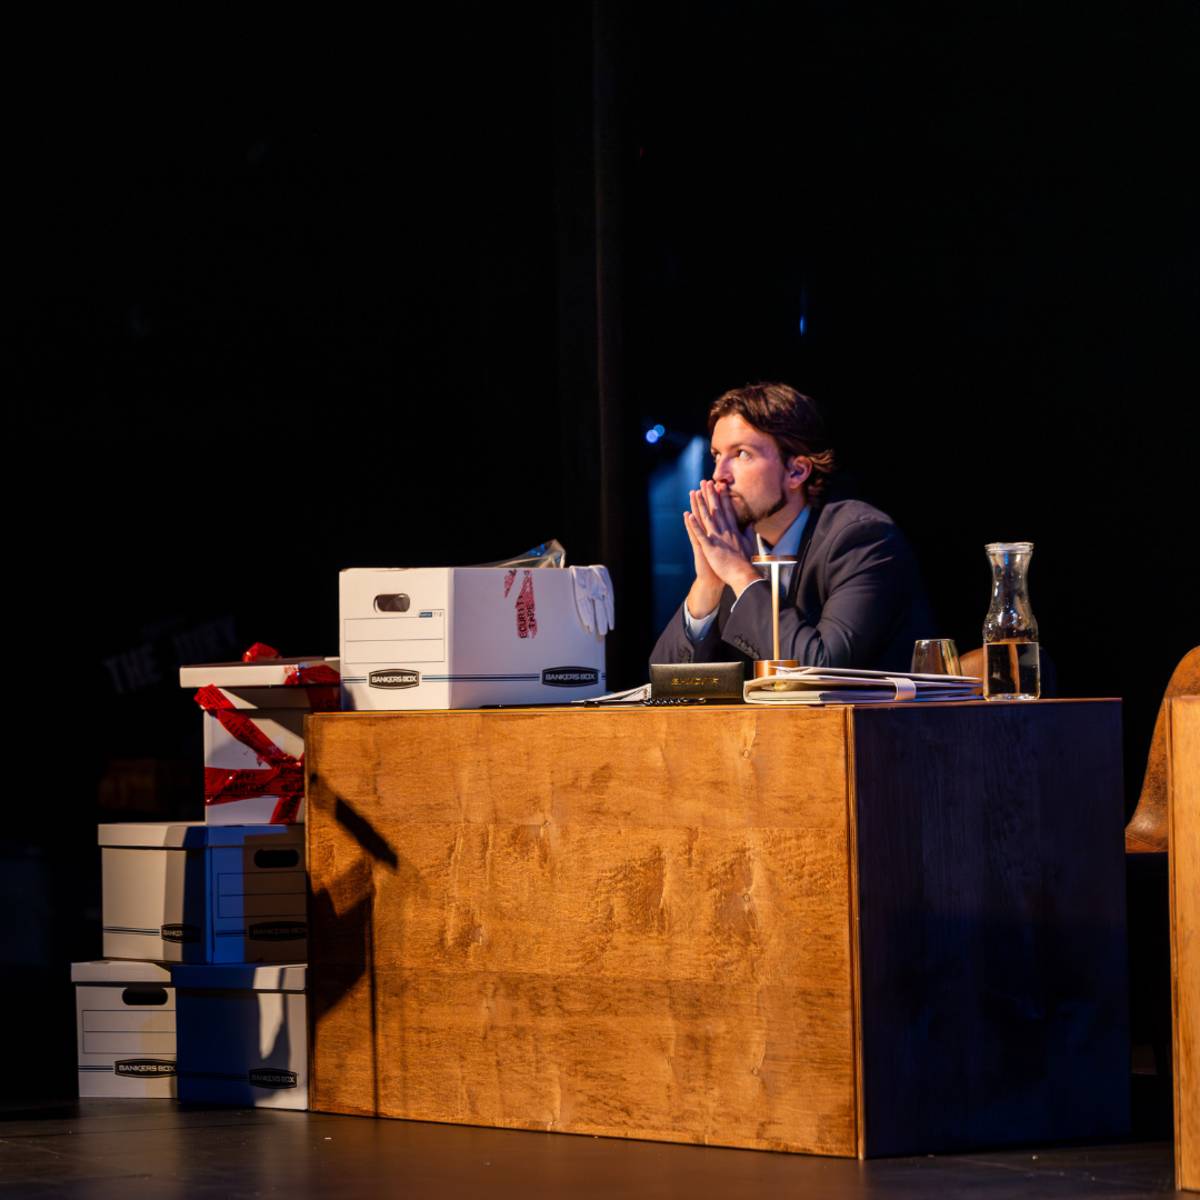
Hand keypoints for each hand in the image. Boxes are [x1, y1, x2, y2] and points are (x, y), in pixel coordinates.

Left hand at [684, 481, 760, 598]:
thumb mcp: (750, 544)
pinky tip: (688, 515)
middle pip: (716, 510)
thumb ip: (749, 532)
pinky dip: (694, 525)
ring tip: (695, 492)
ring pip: (707, 518)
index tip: (720, 486)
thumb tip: (752, 522)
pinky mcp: (710, 547)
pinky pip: (700, 534)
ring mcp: (717, 538)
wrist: (742, 575)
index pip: (727, 510)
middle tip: (706, 482)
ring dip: (700, 505)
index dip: (723, 497)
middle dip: (711, 495)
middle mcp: (725, 531)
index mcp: (733, 530)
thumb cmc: (746, 562)